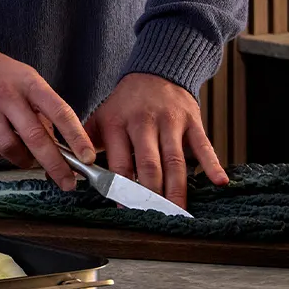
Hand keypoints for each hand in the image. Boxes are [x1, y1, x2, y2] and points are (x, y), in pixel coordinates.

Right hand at [0, 51, 96, 188]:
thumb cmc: (5, 77)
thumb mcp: (31, 83)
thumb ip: (46, 112)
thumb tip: (63, 149)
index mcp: (30, 84)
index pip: (59, 112)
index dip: (76, 137)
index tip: (88, 157)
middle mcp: (7, 96)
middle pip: (35, 137)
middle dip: (55, 164)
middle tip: (68, 182)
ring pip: (10, 148)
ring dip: (25, 161)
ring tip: (30, 160)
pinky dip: (2, 156)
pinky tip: (5, 147)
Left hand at [85, 73, 228, 208]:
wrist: (155, 73)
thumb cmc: (125, 104)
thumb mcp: (101, 116)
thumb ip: (86, 142)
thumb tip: (71, 170)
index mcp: (117, 123)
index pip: (120, 162)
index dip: (122, 187)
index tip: (125, 208)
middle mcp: (143, 122)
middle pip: (149, 164)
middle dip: (151, 193)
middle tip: (154, 216)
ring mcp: (170, 122)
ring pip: (175, 160)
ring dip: (177, 188)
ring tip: (178, 212)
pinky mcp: (192, 121)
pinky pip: (204, 145)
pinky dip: (212, 164)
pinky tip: (218, 183)